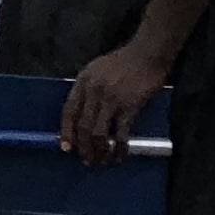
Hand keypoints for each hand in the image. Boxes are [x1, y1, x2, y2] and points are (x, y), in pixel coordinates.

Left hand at [61, 44, 166, 165]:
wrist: (148, 54)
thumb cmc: (124, 62)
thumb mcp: (97, 69)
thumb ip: (88, 89)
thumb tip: (83, 115)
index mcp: (83, 81)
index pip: (69, 111)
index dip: (66, 132)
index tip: (66, 148)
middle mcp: (93, 91)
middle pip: (82, 126)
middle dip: (83, 147)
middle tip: (87, 160)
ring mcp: (111, 99)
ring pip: (98, 133)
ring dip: (99, 151)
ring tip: (102, 161)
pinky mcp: (128, 107)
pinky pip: (121, 134)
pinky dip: (119, 148)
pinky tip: (120, 155)